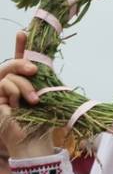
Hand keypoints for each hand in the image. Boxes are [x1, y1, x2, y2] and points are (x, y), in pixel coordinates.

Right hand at [0, 32, 53, 158]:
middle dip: (22, 62)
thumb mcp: (47, 97)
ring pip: (7, 74)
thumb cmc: (43, 121)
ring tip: (34, 100)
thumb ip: (44, 81)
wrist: (34, 141)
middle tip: (35, 70)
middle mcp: (9, 84)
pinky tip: (17, 105)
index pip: (20, 59)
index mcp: (24, 81)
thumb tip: (46, 65)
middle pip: (10, 63)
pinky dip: (14, 93)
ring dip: (24, 86)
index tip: (24, 33)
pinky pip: (3, 85)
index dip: (21, 46)